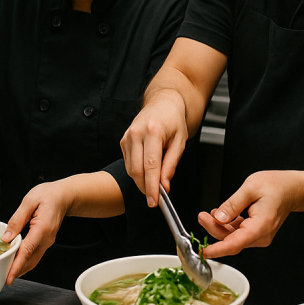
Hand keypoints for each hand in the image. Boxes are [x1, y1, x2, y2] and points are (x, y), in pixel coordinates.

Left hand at [1, 181, 70, 283]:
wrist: (64, 196)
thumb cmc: (49, 195)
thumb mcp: (29, 202)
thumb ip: (17, 220)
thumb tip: (6, 238)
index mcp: (42, 228)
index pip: (27, 251)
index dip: (17, 265)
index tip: (9, 277)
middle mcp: (46, 239)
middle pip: (30, 260)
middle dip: (16, 271)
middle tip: (1, 278)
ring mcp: (47, 241)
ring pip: (33, 260)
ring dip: (21, 268)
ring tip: (6, 273)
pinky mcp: (46, 242)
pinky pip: (35, 255)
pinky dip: (25, 261)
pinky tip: (16, 262)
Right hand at [121, 92, 188, 206]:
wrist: (162, 103)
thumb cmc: (173, 120)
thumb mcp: (180, 142)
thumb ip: (171, 164)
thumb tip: (164, 185)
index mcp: (153, 131)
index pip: (150, 166)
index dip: (152, 186)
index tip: (155, 201)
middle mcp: (137, 133)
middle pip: (137, 170)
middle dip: (145, 188)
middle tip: (155, 199)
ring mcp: (128, 136)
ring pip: (130, 169)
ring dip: (141, 182)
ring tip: (153, 185)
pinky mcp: (123, 140)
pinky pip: (128, 163)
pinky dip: (136, 172)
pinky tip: (147, 171)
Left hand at [197, 170, 303, 259]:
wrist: (291, 189)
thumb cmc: (276, 186)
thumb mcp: (250, 188)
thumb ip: (232, 204)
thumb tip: (217, 218)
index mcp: (261, 226)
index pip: (236, 244)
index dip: (218, 249)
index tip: (205, 252)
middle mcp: (261, 236)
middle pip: (231, 240)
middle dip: (214, 230)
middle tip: (202, 217)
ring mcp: (259, 236)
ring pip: (233, 238)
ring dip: (219, 227)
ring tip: (207, 214)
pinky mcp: (256, 233)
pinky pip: (238, 234)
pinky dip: (227, 226)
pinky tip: (220, 215)